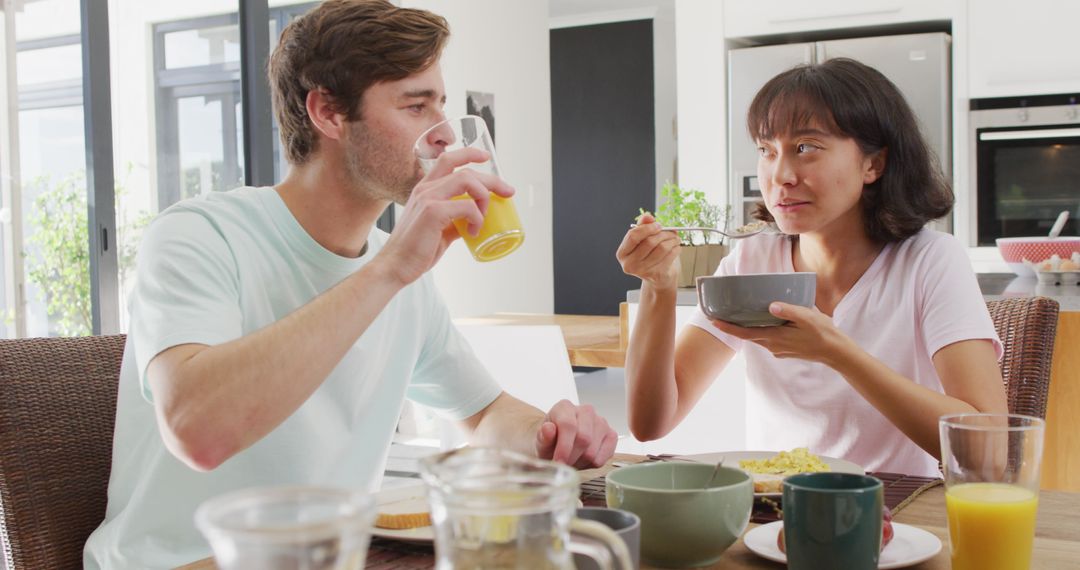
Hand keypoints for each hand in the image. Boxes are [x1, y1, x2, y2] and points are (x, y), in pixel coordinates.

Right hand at [376, 147, 514, 285]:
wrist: (395, 266)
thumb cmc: (415, 250)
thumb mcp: (439, 230)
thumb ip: (455, 221)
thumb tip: (474, 222)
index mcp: (425, 189)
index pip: (448, 159)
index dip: (469, 153)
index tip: (486, 157)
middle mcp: (426, 189)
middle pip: (466, 171)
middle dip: (492, 180)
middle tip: (508, 192)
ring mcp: (428, 198)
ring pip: (467, 181)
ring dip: (484, 197)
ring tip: (484, 217)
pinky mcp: (433, 212)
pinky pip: (466, 206)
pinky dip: (477, 217)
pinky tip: (474, 231)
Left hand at [534, 400, 617, 468]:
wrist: (559, 445)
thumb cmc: (550, 441)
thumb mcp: (541, 441)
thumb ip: (543, 436)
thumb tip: (548, 428)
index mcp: (565, 407)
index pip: (569, 425)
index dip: (563, 447)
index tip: (558, 462)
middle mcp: (586, 411)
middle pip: (584, 439)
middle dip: (571, 457)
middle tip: (563, 464)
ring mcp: (601, 422)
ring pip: (593, 451)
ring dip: (580, 462)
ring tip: (571, 460)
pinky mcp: (611, 435)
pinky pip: (603, 458)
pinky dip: (590, 465)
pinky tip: (582, 460)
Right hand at [616, 213, 680, 289]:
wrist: (657, 276)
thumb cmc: (648, 254)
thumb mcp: (643, 239)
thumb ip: (643, 226)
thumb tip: (647, 216)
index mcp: (622, 253)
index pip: (633, 236)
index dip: (647, 228)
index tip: (658, 225)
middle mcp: (629, 264)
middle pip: (649, 242)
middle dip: (663, 233)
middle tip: (671, 231)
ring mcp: (642, 271)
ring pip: (662, 248)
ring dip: (672, 240)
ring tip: (675, 238)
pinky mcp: (656, 275)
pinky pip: (670, 256)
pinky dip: (676, 248)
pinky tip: (676, 247)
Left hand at [709, 302, 856, 365]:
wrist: (836, 352)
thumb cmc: (823, 333)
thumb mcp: (808, 317)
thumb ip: (789, 311)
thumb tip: (771, 306)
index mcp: (776, 337)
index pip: (745, 333)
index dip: (728, 328)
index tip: (714, 321)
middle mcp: (773, 346)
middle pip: (748, 336)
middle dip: (733, 327)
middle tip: (720, 316)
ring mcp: (778, 350)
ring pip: (758, 337)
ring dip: (748, 329)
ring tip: (739, 316)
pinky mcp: (784, 351)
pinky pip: (768, 340)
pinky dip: (762, 331)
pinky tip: (765, 321)